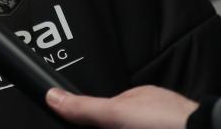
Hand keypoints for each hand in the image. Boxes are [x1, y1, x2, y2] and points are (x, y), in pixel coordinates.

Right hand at [46, 85, 198, 128]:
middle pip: (124, 123)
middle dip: (113, 127)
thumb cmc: (169, 122)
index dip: (97, 123)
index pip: (109, 110)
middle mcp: (155, 114)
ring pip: (139, 127)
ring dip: (129, 128)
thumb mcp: (117, 114)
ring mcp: (165, 127)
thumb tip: (52, 95)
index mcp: (139, 99)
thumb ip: (86, 108)